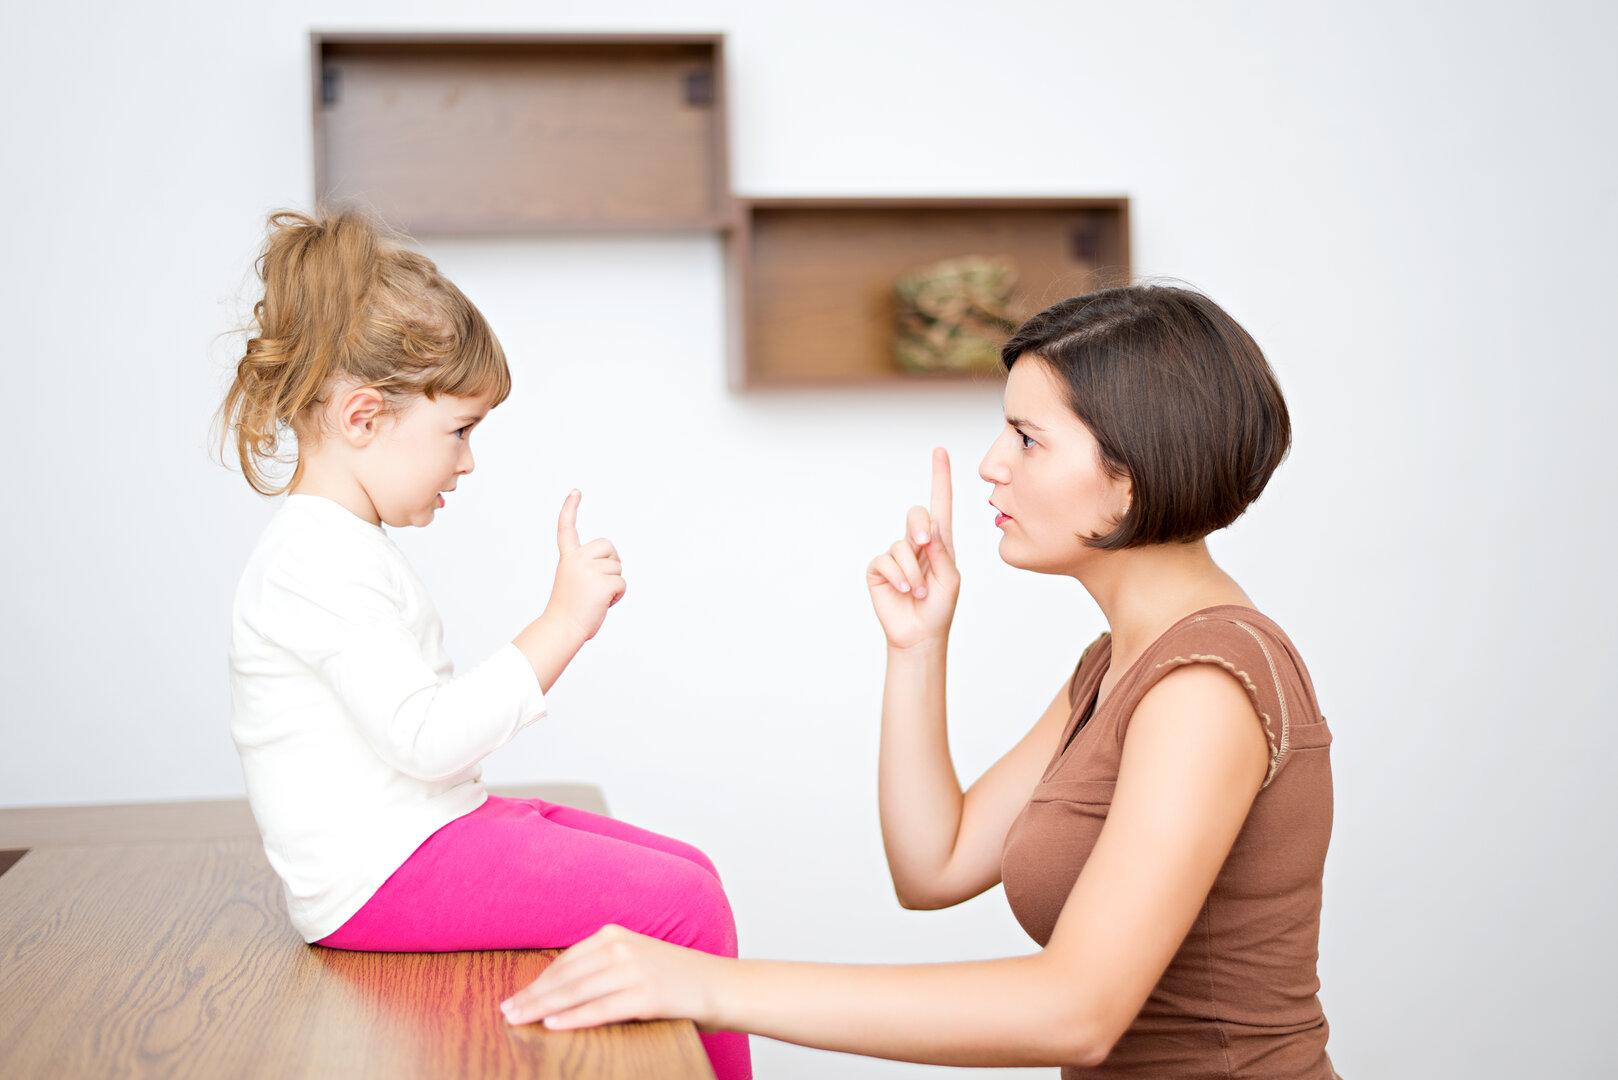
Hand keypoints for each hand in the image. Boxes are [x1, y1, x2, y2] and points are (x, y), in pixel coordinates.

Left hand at [500, 925, 725, 1030]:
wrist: (721, 984)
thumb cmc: (678, 977)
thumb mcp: (637, 959)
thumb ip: (603, 966)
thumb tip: (561, 989)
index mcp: (615, 935)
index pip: (564, 961)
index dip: (537, 981)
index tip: (515, 997)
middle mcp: (621, 947)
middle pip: (564, 976)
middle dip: (532, 995)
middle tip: (506, 1012)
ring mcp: (633, 970)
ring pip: (576, 991)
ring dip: (542, 1007)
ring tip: (519, 1020)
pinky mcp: (645, 995)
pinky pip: (601, 1008)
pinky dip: (574, 1017)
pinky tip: (552, 1023)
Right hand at [541, 490, 626, 644]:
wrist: (562, 628)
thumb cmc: (569, 609)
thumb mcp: (575, 581)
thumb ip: (589, 568)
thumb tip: (613, 568)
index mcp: (568, 558)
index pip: (567, 528)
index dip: (570, 509)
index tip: (576, 492)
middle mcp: (577, 560)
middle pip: (608, 546)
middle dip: (611, 561)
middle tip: (599, 582)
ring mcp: (589, 570)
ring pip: (617, 567)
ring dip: (613, 583)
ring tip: (595, 597)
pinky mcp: (602, 583)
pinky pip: (622, 583)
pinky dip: (618, 595)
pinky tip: (603, 603)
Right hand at [866, 448, 959, 650]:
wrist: (920, 635)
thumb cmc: (940, 608)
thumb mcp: (950, 579)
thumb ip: (942, 553)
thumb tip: (929, 528)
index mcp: (940, 543)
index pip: (941, 505)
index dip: (940, 478)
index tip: (940, 451)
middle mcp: (917, 544)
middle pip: (917, 514)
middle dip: (920, 525)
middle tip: (925, 543)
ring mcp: (897, 555)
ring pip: (902, 545)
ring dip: (913, 569)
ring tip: (920, 590)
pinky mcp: (879, 569)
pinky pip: (885, 560)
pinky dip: (898, 575)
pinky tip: (906, 589)